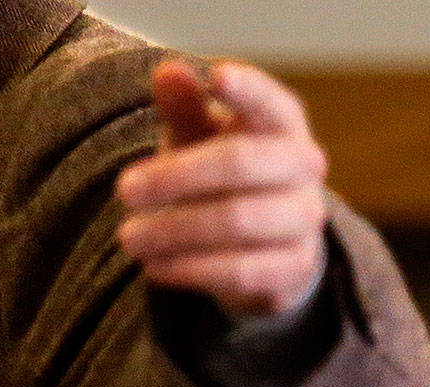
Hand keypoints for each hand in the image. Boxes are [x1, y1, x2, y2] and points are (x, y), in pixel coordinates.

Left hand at [115, 58, 329, 321]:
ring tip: (129, 238)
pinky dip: (191, 269)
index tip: (216, 77)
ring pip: (237, 222)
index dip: (248, 89)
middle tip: (124, 190)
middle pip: (241, 163)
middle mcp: (304, 167)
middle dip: (176, 177)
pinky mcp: (296, 267)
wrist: (268, 242)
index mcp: (283, 121)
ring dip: (175, 231)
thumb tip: (167, 72)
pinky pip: (240, 271)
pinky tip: (155, 267)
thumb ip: (184, 106)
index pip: (269, 101)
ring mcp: (305, 219)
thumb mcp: (199, 135)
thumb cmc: (222, 171)